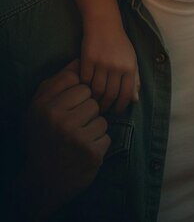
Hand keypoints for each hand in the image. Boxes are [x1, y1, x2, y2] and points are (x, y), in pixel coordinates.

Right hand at [21, 60, 110, 217]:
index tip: (70, 107)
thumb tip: (78, 60)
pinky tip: (84, 151)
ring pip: (101, 117)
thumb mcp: (39, 109)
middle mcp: (60, 120)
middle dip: (86, 112)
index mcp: (46, 106)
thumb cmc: (42, 139)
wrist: (43, 181)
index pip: (77, 82)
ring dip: (94, 128)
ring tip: (78, 139)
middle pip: (92, 99)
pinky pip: (107, 136)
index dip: (76, 94)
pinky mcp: (92, 153)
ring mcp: (77, 137)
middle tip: (74, 127)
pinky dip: (99, 144)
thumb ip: (57, 82)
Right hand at [81, 20, 139, 112]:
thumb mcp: (131, 59)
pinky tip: (85, 89)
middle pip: (110, 94)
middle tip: (102, 110)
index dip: (120, 106)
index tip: (116, 111)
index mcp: (129, 67)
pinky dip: (84, 87)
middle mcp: (116, 66)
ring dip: (94, 99)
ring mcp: (101, 63)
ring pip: (96, 90)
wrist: (104, 24)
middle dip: (106, 106)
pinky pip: (85, 80)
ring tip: (93, 102)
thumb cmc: (119, 43)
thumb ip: (134, 79)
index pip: (125, 94)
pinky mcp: (87, 59)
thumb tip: (135, 100)